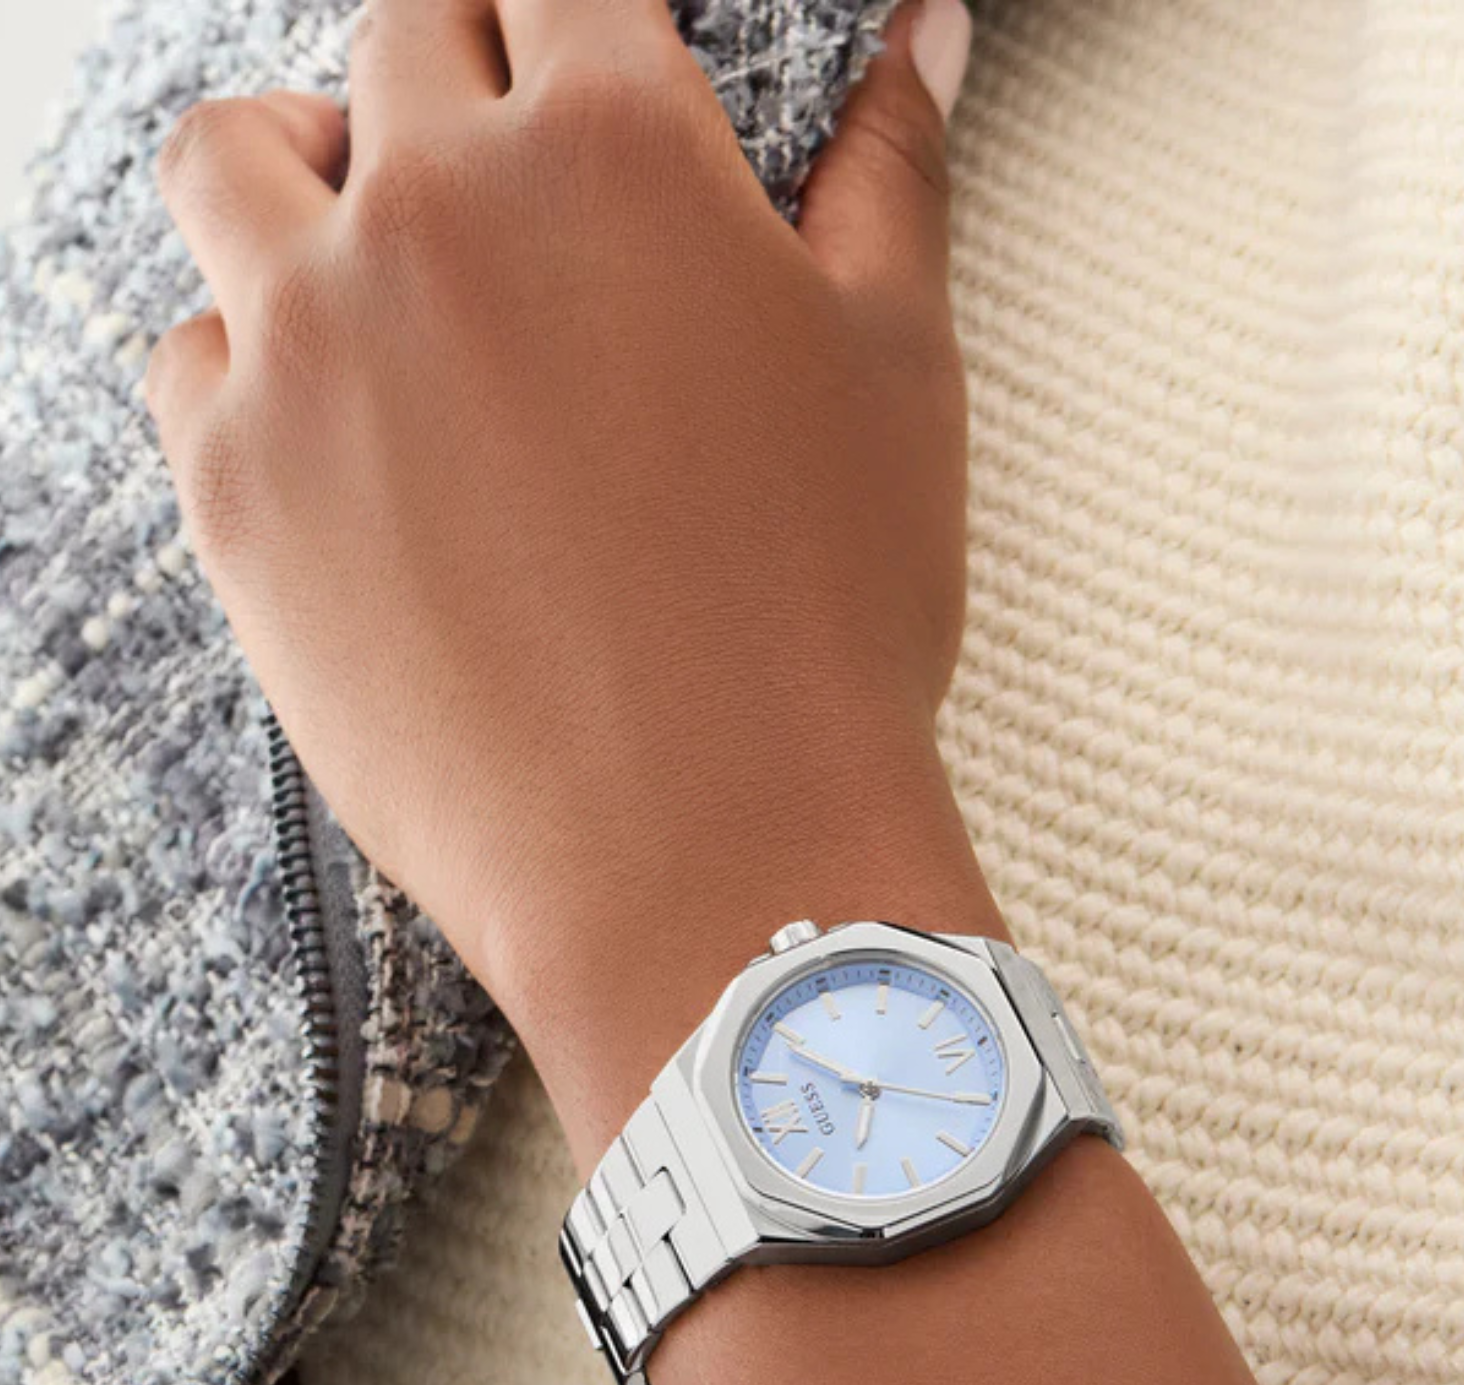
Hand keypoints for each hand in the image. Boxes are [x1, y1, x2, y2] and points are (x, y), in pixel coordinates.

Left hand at [146, 0, 998, 1157]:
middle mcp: (432, 207)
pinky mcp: (237, 490)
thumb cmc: (828, 623)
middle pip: (395, 36)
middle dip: (459, 79)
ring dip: (299, 169)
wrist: (709, 858)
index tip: (597, 78)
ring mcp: (310, 345)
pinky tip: (327, 419)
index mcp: (611, 145)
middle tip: (509, 178)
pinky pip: (187, 357)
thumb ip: (887, 179)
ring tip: (369, 251)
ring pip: (235, 160)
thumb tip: (915, 40)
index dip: (583, 15)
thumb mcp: (898, 376)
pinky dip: (244, 358)